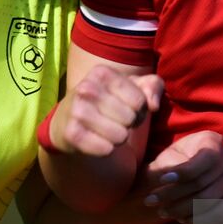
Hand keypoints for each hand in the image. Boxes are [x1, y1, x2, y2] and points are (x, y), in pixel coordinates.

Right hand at [49, 65, 163, 156]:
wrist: (69, 119)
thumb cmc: (109, 100)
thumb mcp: (134, 86)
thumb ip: (153, 86)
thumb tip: (153, 105)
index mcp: (102, 73)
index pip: (139, 101)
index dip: (140, 110)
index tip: (128, 108)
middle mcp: (86, 88)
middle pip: (130, 119)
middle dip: (128, 124)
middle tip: (116, 121)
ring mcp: (76, 111)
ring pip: (120, 136)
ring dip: (118, 138)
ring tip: (108, 129)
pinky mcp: (71, 134)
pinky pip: (106, 150)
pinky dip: (107, 149)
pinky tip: (98, 140)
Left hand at [141, 131, 222, 223]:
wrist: (176, 176)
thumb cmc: (170, 164)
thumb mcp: (165, 160)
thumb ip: (167, 167)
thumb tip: (168, 179)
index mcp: (212, 141)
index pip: (206, 158)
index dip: (184, 172)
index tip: (162, 180)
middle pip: (203, 182)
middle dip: (174, 195)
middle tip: (151, 201)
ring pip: (208, 201)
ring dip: (182, 210)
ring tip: (163, 211)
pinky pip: (220, 214)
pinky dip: (198, 220)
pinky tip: (181, 219)